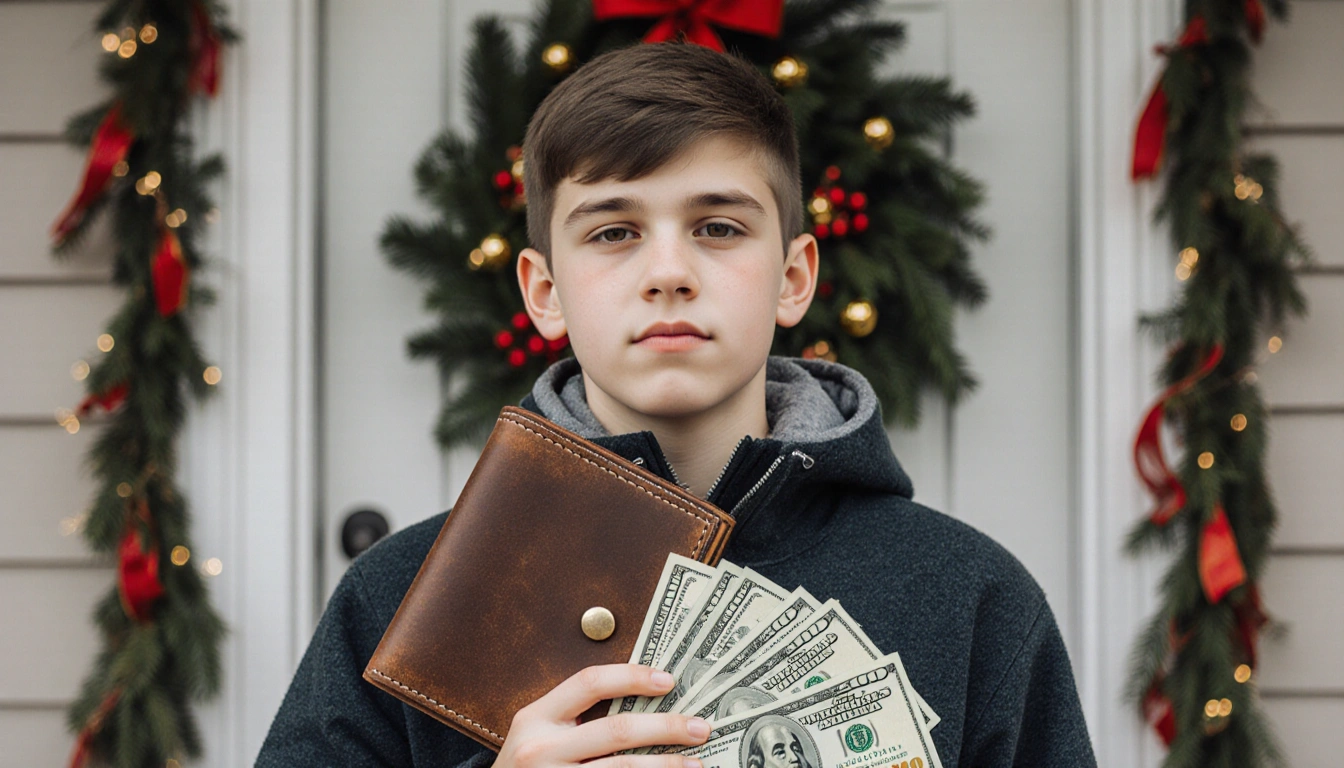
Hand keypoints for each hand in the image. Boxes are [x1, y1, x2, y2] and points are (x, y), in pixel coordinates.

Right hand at [495, 664, 709, 766]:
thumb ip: (574, 716)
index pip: (589, 682)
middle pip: (617, 730)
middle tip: (701, 727)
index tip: (668, 680)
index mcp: (534, 718)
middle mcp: (541, 750)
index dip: (632, 677)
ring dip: (666, 766)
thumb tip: (643, 699)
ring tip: (696, 764)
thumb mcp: (537, 734)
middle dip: (666, 727)